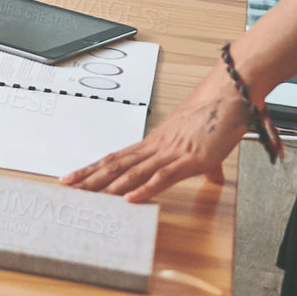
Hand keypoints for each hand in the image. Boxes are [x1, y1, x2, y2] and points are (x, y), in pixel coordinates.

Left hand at [60, 64, 249, 201]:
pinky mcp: (189, 160)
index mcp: (156, 144)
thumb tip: (212, 177)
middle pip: (116, 164)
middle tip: (67, 187)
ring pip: (132, 172)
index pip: (117, 158)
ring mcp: (170, 153)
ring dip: (109, 186)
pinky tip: (130, 199)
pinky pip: (162, 177)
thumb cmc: (217, 116)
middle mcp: (157, 147)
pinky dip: (145, 188)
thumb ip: (206, 164)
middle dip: (91, 178)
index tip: (75, 177)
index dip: (94, 168)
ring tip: (89, 197)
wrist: (229, 96)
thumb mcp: (208, 149)